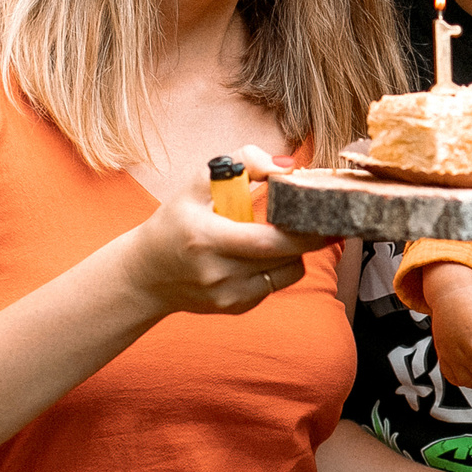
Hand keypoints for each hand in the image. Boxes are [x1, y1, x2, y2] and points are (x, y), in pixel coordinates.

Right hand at [122, 153, 331, 315]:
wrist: (146, 275)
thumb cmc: (174, 223)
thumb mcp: (197, 185)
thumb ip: (242, 163)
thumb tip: (287, 166)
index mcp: (207, 239)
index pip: (266, 241)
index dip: (302, 231)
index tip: (323, 214)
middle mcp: (218, 273)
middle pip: (285, 259)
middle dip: (311, 239)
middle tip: (325, 222)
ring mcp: (228, 296)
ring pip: (287, 274)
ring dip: (293, 253)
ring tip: (278, 235)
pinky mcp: (235, 308)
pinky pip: (274, 285)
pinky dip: (276, 267)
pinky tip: (258, 255)